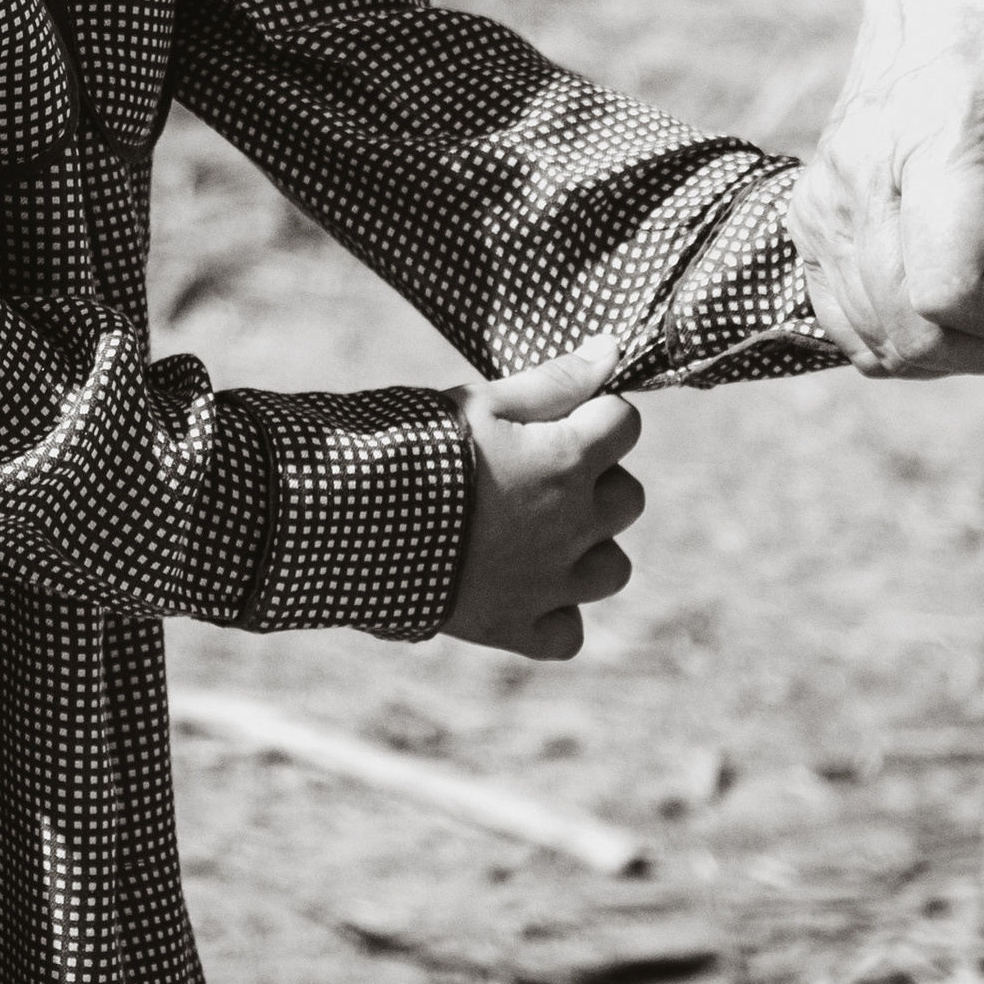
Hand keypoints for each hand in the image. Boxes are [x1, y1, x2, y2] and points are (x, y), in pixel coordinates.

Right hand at [440, 334, 642, 660]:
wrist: (355, 517)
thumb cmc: (421, 445)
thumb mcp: (487, 400)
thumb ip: (557, 380)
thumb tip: (612, 350)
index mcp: (568, 461)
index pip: (626, 424)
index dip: (598, 414)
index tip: (562, 416)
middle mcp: (572, 526)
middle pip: (628, 498)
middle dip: (597, 480)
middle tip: (543, 471)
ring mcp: (548, 584)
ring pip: (613, 569)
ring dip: (588, 548)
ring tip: (539, 531)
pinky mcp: (514, 628)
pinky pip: (568, 633)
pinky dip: (556, 612)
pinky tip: (525, 586)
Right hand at [792, 0, 983, 378]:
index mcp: (935, 136)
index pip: (951, 293)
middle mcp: (862, 172)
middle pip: (915, 338)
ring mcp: (825, 197)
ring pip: (880, 345)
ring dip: (957, 343)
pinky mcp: (808, 213)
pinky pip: (850, 324)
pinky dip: (909, 331)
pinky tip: (954, 284)